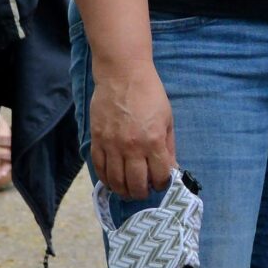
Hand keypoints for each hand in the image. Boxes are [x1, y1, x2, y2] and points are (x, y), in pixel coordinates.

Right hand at [89, 64, 175, 200]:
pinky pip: (99, 167)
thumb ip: (168, 146)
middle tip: (143, 192)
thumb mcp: (167, 119)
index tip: (160, 183)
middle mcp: (132, 147)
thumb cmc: (149, 94)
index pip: (159, 175)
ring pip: (116, 180)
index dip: (161, 184)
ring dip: (123, 191)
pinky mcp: (97, 139)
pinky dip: (106, 179)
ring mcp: (112, 144)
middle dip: (142, 193)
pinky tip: (112, 182)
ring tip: (128, 191)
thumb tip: (170, 168)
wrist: (122, 74)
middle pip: (136, 183)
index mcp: (153, 141)